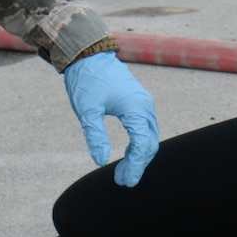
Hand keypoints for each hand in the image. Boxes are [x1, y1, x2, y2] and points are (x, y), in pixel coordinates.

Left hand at [63, 50, 159, 186]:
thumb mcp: (87, 110)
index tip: (126, 181)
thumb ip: (95, 135)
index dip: (136, 165)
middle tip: (123, 181)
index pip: (142, 144)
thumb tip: (100, 161)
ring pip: (148, 136)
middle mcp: (145, 106)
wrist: (88, 55)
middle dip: (138, 164)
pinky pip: (144, 128)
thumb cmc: (87, 80)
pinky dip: (138, 144)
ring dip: (138, 156)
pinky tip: (127, 155)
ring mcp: (143, 103)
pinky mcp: (138, 102)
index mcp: (136, 107)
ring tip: (123, 173)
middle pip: (149, 143)